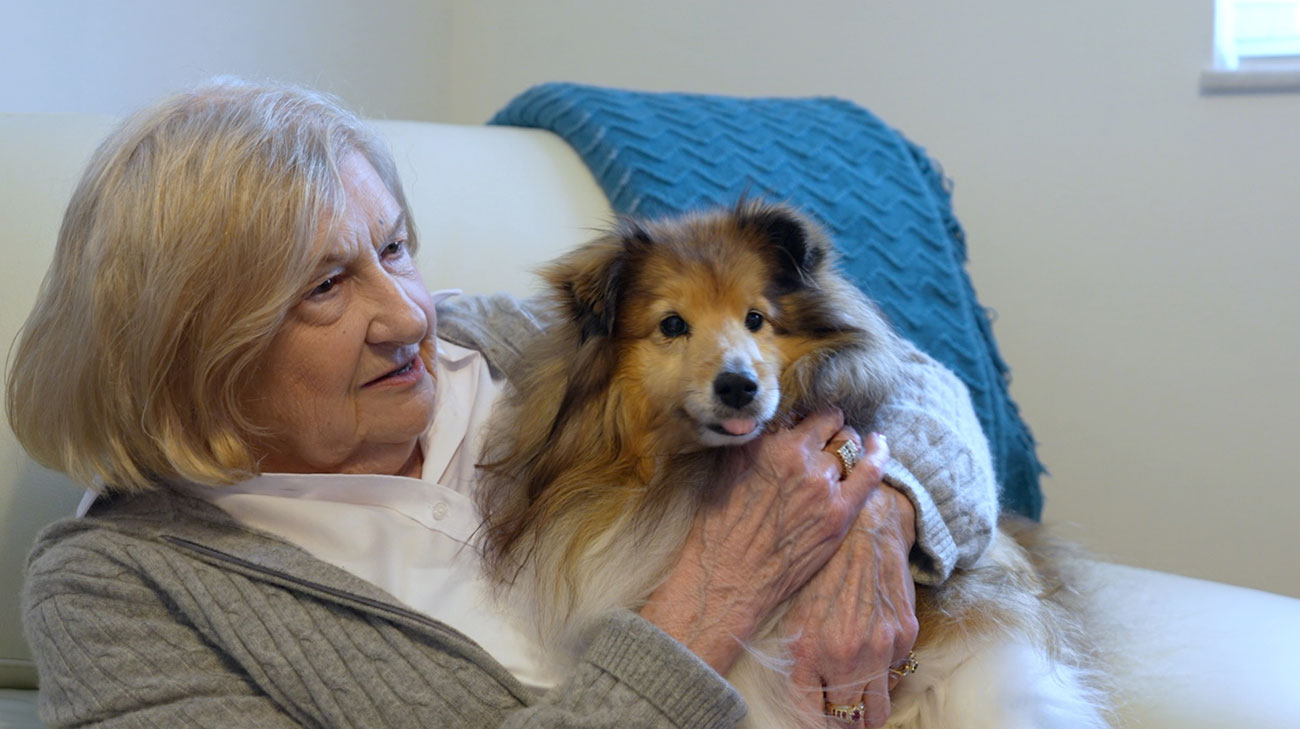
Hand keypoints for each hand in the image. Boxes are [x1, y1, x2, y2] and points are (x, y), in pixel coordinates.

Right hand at [640, 409, 883, 673]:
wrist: (727, 577)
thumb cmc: (719, 529)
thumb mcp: (725, 471)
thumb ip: (752, 444)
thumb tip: (771, 428)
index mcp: (764, 441)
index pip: (798, 412)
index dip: (804, 419)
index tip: (805, 427)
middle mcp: (793, 454)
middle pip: (828, 422)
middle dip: (829, 426)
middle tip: (828, 437)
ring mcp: (820, 482)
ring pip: (849, 444)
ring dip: (847, 445)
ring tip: (845, 452)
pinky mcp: (840, 511)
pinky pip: (870, 471)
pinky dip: (878, 453)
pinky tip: (878, 444)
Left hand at [784, 470, 918, 727]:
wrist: (865, 525)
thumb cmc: (819, 564)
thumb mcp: (791, 609)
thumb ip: (796, 657)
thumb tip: (802, 695)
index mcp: (807, 651)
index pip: (810, 719)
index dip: (812, 727)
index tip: (813, 723)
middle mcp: (845, 655)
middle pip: (848, 722)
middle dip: (841, 725)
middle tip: (835, 717)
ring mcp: (879, 648)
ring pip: (876, 711)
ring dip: (865, 712)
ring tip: (854, 704)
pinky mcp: (904, 636)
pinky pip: (894, 677)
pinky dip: (883, 678)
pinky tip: (870, 662)